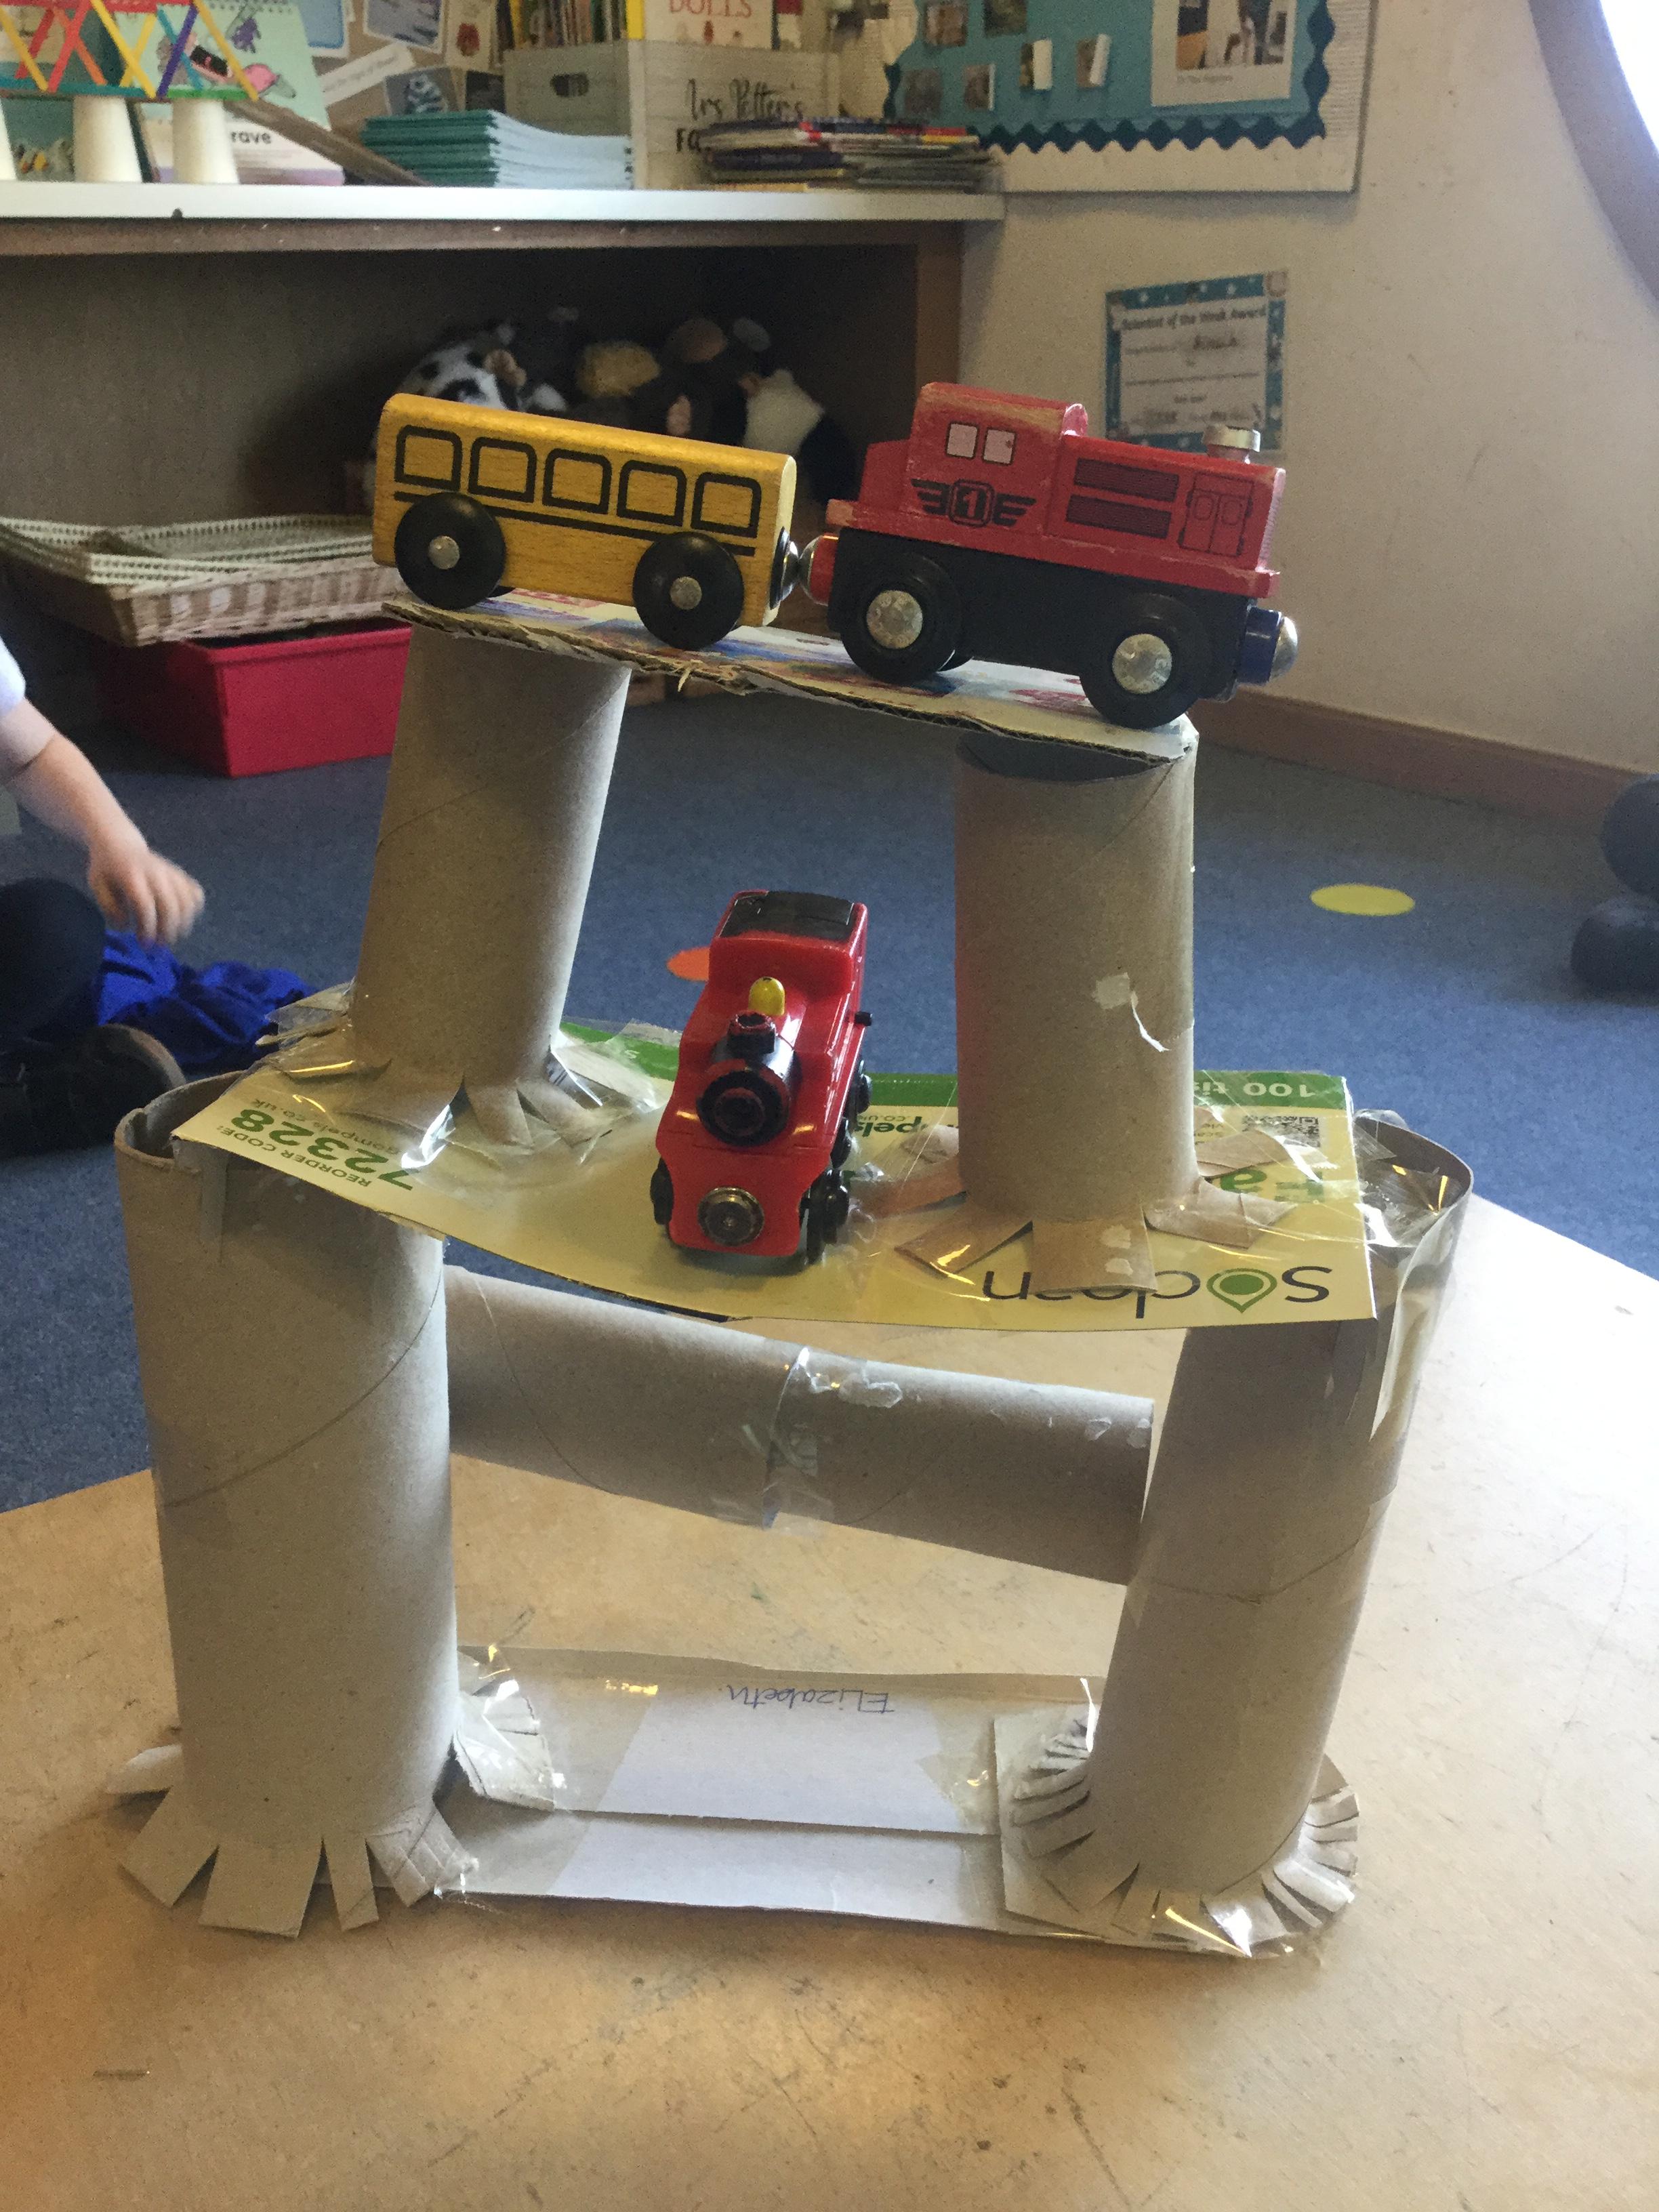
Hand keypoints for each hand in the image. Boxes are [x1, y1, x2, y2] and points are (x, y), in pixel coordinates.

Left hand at [87, 836, 203, 943]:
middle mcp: (155, 872)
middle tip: (160, 946)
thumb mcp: (97, 886)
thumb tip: (127, 928)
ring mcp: (170, 872)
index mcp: (131, 875)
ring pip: (187, 901)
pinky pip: (196, 893)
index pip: (145, 905)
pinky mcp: (180, 873)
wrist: (120, 843)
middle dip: (168, 930)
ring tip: (172, 936)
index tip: (144, 944)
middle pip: (170, 905)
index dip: (147, 927)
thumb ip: (109, 908)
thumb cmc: (106, 869)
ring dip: (183, 924)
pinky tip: (183, 918)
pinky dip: (194, 909)